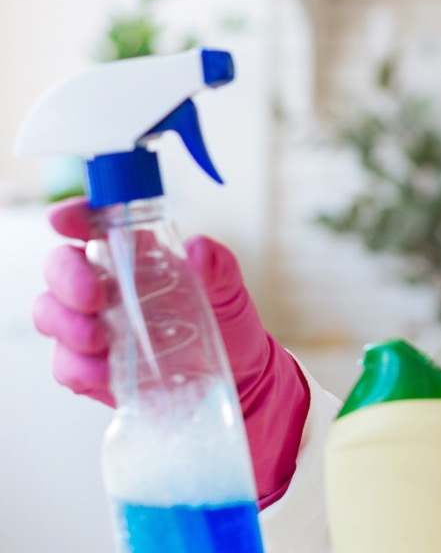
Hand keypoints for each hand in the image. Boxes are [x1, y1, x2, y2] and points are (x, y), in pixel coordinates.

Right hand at [32, 196, 310, 506]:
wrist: (238, 376)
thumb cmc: (226, 321)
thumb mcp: (229, 289)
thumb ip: (217, 265)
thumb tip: (198, 251)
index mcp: (134, 255)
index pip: (92, 226)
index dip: (73, 217)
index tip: (65, 219)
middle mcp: (104, 284)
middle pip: (60, 268)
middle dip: (67, 279)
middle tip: (94, 297)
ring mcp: (91, 324)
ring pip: (50, 314)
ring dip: (66, 325)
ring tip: (99, 341)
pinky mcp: (91, 366)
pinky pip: (66, 364)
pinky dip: (78, 367)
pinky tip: (104, 374)